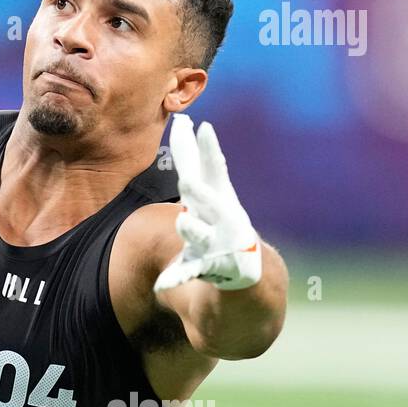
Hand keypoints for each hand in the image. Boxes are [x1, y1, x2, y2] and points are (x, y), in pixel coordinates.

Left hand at [154, 113, 261, 292]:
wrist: (246, 270)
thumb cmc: (222, 221)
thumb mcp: (215, 191)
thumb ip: (201, 159)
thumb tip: (194, 122)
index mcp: (217, 197)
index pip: (209, 168)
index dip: (207, 149)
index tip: (202, 126)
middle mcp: (221, 217)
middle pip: (205, 199)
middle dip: (199, 187)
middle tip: (188, 175)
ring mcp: (216, 243)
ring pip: (199, 235)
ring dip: (192, 229)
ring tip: (184, 221)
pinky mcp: (208, 268)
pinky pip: (187, 273)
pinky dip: (175, 277)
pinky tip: (162, 284)